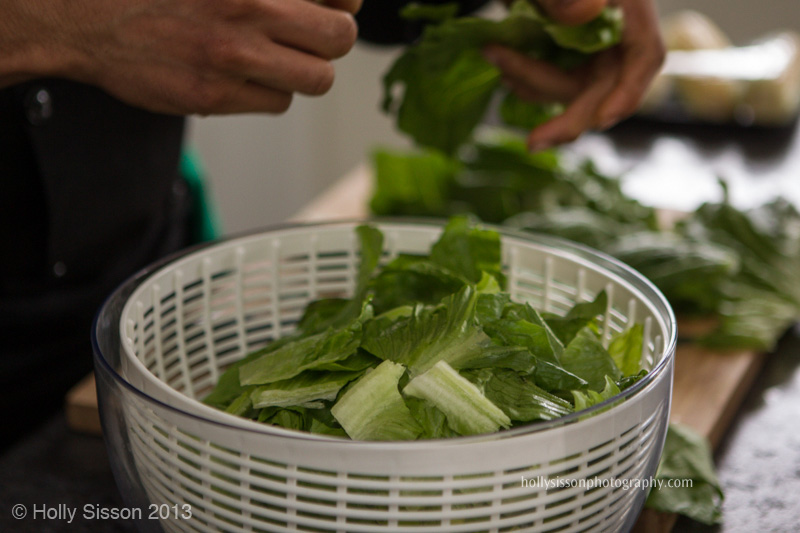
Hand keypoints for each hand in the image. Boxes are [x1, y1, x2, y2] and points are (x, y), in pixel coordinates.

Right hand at [1, 0, 360, 114]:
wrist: (82, 15)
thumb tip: (328, 0)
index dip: (343, 2)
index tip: (335, 5)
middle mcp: (249, 8)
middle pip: (339, 39)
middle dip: (332, 40)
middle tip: (313, 36)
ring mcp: (232, 57)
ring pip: (315, 79)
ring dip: (303, 70)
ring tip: (275, 57)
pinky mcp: (214, 96)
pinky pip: (277, 104)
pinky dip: (269, 93)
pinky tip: (244, 76)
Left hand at [483, 0, 664, 150]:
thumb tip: (582, 16)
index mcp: (629, 10)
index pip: (645, 56)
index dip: (627, 93)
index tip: (604, 120)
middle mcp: (617, 35)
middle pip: (605, 88)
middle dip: (568, 118)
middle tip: (534, 142)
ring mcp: (594, 50)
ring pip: (574, 92)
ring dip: (535, 87)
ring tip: (498, 59)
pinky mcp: (571, 58)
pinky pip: (555, 86)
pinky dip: (529, 83)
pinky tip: (506, 67)